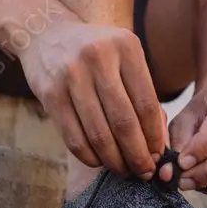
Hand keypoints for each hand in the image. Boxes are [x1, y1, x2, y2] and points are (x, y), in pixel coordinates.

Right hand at [19, 18, 167, 178]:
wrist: (47, 35)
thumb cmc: (97, 54)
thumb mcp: (124, 57)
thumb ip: (142, 93)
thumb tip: (157, 143)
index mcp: (126, 46)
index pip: (147, 104)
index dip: (155, 137)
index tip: (159, 156)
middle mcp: (99, 57)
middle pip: (124, 122)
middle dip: (138, 155)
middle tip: (145, 172)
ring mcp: (72, 75)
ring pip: (99, 134)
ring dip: (114, 161)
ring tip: (124, 170)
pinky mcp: (50, 94)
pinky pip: (73, 138)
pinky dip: (89, 157)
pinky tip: (99, 161)